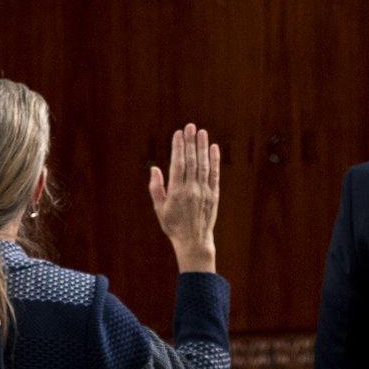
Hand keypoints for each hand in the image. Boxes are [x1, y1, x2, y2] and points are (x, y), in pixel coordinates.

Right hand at [149, 124, 222, 272]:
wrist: (194, 241)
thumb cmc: (174, 225)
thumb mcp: (160, 209)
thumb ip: (156, 188)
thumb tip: (154, 168)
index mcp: (176, 192)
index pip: (178, 164)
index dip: (178, 147)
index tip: (178, 133)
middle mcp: (191, 189)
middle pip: (191, 160)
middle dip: (190, 142)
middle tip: (190, 126)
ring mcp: (204, 191)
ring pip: (203, 164)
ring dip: (203, 147)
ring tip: (202, 132)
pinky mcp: (214, 194)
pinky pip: (214, 174)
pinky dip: (214, 160)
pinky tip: (214, 148)